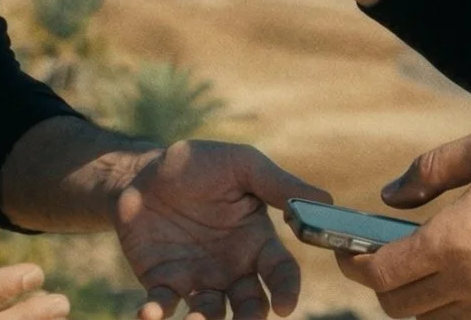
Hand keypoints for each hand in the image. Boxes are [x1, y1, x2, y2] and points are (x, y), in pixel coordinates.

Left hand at [112, 140, 330, 319]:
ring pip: (210, 314)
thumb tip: (326, 199)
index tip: (284, 305)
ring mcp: (198, 278)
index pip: (281, 272)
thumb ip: (278, 184)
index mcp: (257, 241)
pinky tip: (149, 313)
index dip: (286, 290)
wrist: (143, 171)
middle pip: (251, 304)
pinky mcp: (163, 282)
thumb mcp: (240, 165)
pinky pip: (163, 305)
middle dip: (250, 318)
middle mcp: (232, 267)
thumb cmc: (199, 165)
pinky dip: (156, 314)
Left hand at [336, 130, 470, 319]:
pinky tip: (458, 279)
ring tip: (418, 267)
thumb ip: (430, 170)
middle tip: (379, 259)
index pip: (382, 273)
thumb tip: (390, 196)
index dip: (354, 265)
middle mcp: (470, 284)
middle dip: (380, 285)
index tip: (346, 252)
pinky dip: (449, 310)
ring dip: (414, 301)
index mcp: (454, 242)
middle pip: (399, 307)